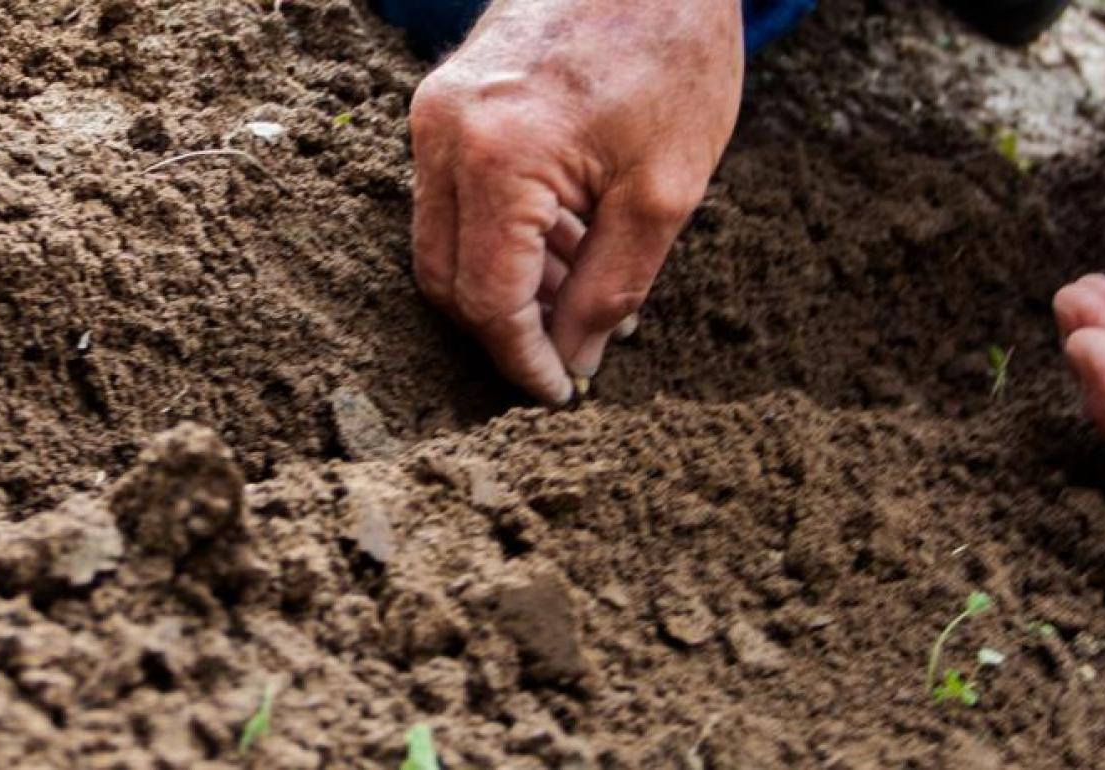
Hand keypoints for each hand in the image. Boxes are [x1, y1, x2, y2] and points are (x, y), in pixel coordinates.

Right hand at [409, 0, 743, 401]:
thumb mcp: (664, 189)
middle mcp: (444, 134)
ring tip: (582, 290)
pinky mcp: (441, 102)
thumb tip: (574, 360)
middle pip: (445, 278)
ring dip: (504, 284)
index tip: (559, 394)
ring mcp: (433, 114)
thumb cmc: (671, 52)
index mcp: (498, 157)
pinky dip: (498, 235)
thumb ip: (611, 286)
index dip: (521, 360)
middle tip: (570, 354)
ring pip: (442, 242)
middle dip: (504, 329)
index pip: (486, 299)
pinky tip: (564, 241)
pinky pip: (450, 197)